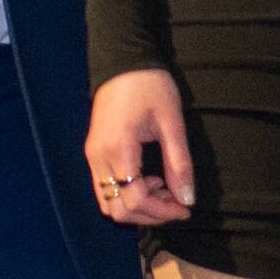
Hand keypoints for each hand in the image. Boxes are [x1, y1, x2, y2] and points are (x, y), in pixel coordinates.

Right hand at [87, 69, 194, 227]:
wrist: (124, 64)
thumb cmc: (151, 87)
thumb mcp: (173, 123)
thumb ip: (179, 164)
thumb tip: (187, 199)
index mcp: (118, 149)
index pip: (134, 200)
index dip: (161, 213)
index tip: (185, 209)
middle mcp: (97, 158)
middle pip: (116, 210)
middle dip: (149, 215)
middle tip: (177, 203)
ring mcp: (91, 157)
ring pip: (108, 202)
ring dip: (137, 206)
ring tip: (165, 189)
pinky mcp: (93, 154)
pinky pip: (105, 188)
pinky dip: (127, 194)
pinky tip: (150, 180)